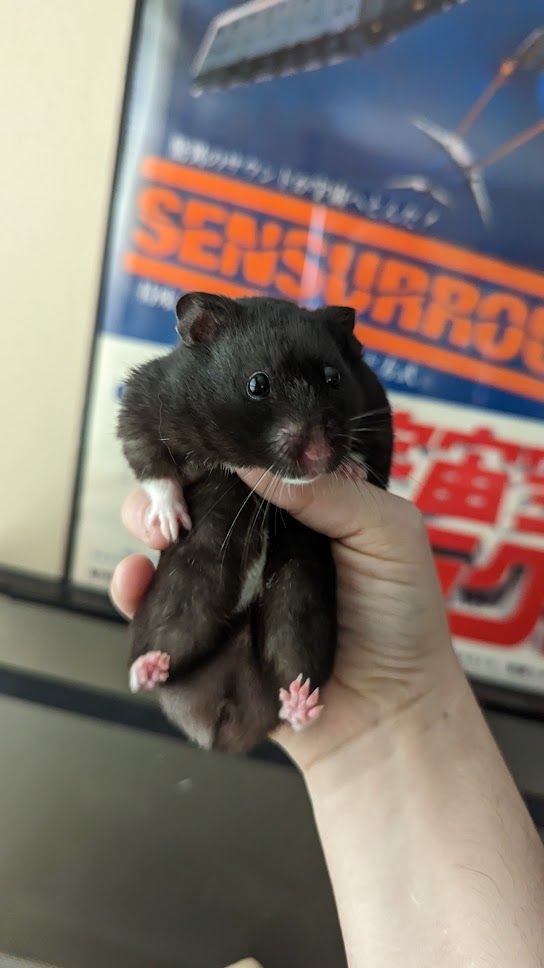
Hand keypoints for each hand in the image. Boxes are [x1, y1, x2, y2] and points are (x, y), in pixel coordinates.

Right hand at [111, 473, 457, 772]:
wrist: (389, 715)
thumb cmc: (402, 619)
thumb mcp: (387, 533)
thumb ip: (329, 491)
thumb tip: (252, 460)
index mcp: (302, 508)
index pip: (248, 465)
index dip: (219, 449)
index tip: (196, 441)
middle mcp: (261, 541)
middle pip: (200, 496)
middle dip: (171, 484)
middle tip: (168, 493)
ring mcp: (231, 587)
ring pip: (172, 543)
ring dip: (147, 524)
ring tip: (155, 529)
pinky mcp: (208, 633)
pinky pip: (158, 606)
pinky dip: (134, 589)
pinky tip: (136, 579)